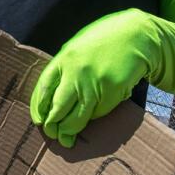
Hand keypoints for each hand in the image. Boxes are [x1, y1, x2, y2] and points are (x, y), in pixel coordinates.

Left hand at [29, 10, 153, 147]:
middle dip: (53, 125)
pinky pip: (98, 113)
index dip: (39, 108)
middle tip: (52, 134)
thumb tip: (51, 98)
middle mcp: (76, 72)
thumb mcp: (77, 48)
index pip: (43, 88)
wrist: (135, 35)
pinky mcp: (112, 92)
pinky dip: (93, 117)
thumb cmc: (103, 40)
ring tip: (66, 139)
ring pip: (77, 117)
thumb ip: (64, 69)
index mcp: (64, 58)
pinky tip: (91, 116)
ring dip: (70, 131)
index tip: (40, 120)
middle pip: (58, 107)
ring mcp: (94, 83)